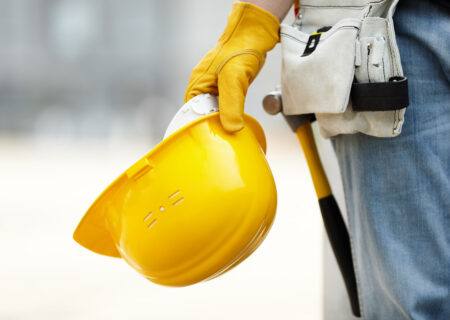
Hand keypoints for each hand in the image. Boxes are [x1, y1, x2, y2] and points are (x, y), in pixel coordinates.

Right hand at [184, 2, 278, 131]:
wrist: (254, 35)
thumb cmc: (239, 51)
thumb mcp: (233, 80)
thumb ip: (231, 105)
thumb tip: (232, 129)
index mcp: (196, 87)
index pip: (192, 116)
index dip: (201, 128)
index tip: (213, 139)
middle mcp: (202, 89)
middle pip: (203, 116)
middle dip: (214, 126)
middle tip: (224, 139)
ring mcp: (214, 89)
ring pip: (216, 113)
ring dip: (224, 121)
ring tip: (231, 133)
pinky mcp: (226, 89)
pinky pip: (226, 107)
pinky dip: (231, 114)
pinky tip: (238, 121)